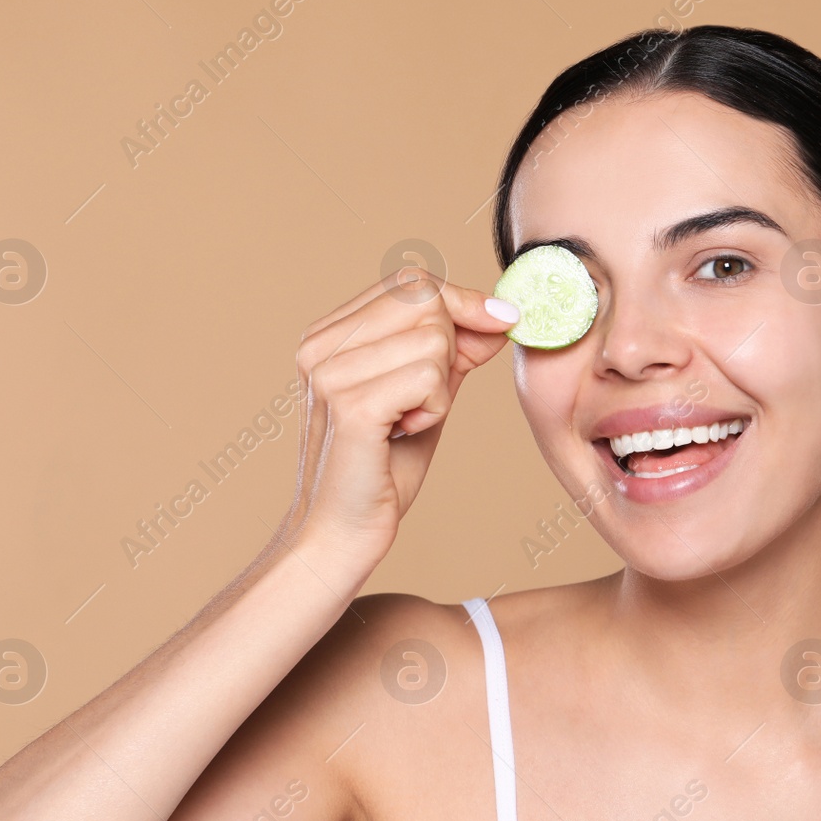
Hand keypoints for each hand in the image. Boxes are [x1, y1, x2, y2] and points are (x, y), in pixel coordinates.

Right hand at [277, 267, 515, 572]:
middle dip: (451, 348)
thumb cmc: (380, 470)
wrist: (341, 536)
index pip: (409, 283)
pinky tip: (404, 434)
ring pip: (434, 339)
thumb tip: (497, 312)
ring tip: (407, 424)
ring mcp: (330, 373)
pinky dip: (435, 409)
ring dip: (441, 389)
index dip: (462, 300)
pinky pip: (431, 376)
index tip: (500, 321)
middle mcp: (319, 346)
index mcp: (327, 336)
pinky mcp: (351, 405)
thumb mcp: (423, 396)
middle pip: (424, 302)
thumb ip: (451, 351)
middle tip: (424, 400)